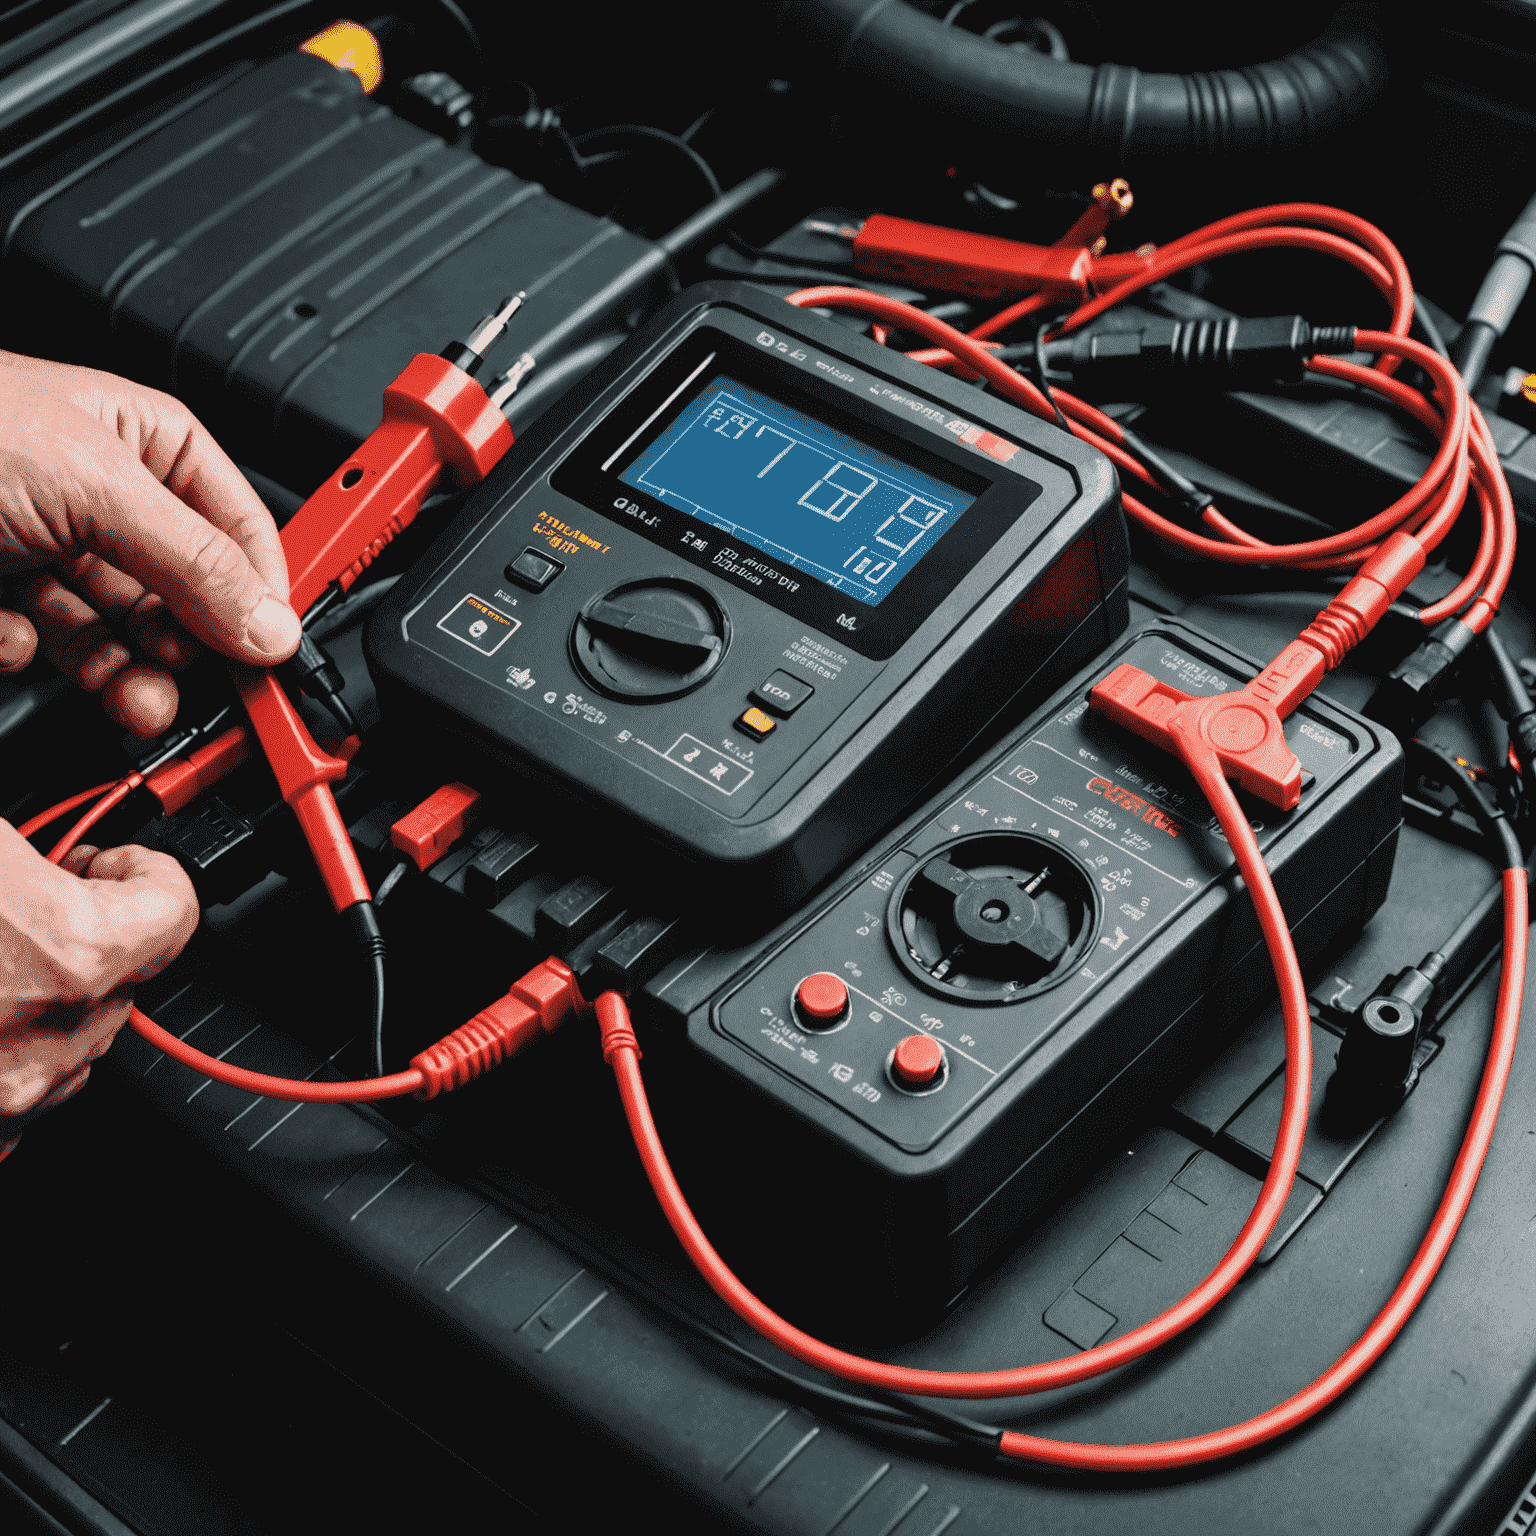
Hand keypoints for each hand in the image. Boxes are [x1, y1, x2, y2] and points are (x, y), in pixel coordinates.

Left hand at [0, 352, 301, 736]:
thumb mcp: (93, 484)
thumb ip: (193, 561)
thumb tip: (271, 623)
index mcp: (151, 445)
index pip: (243, 532)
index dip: (261, 596)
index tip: (270, 658)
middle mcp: (110, 498)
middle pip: (187, 595)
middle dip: (188, 648)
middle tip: (191, 686)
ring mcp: (55, 548)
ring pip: (126, 632)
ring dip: (129, 673)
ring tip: (131, 697)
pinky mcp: (4, 598)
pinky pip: (52, 648)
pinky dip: (37, 656)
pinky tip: (14, 640)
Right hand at [0, 825, 197, 1162]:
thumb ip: (35, 861)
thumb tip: (59, 860)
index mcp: (72, 955)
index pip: (177, 907)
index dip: (142, 872)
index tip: (109, 866)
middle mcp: (53, 1040)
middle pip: (127, 975)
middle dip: (87, 938)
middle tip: (20, 914)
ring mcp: (11, 1098)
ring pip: (79, 1038)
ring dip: (48, 1002)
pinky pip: (25, 1092)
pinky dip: (6, 1056)